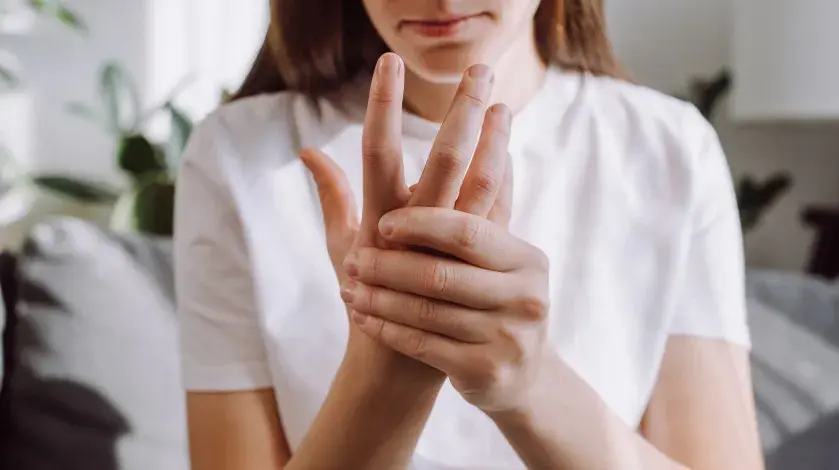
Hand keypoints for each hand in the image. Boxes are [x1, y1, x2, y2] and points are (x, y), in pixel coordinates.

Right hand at [300, 53, 511, 354]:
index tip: (389, 63)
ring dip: (496, 140)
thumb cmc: (365, 297)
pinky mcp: (477, 264)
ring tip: (504, 101)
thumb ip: (331, 193)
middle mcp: (417, 229)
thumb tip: (308, 149)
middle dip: (462, 112)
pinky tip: (509, 148)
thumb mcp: (340, 245)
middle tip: (478, 70)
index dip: (381, 105)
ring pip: (482, 184)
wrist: (400, 359)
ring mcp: (451, 247)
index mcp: (377, 218)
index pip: (377, 150)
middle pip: (444, 159)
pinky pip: (496, 214)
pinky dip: (504, 179)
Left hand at [342, 207, 551, 412]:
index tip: (383, 223)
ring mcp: (507, 337)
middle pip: (441, 273)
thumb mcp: (497, 254)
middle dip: (390, 266)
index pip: (466, 231)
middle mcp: (523, 296)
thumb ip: (489, 192)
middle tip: (353, 259)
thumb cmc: (495, 300)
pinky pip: (422, 346)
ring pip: (425, 312)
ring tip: (349, 286)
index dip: (422, 224)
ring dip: (379, 298)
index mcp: (523, 257)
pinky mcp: (486, 372)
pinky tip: (363, 317)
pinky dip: (387, 329)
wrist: (519, 375)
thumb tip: (497, 110)